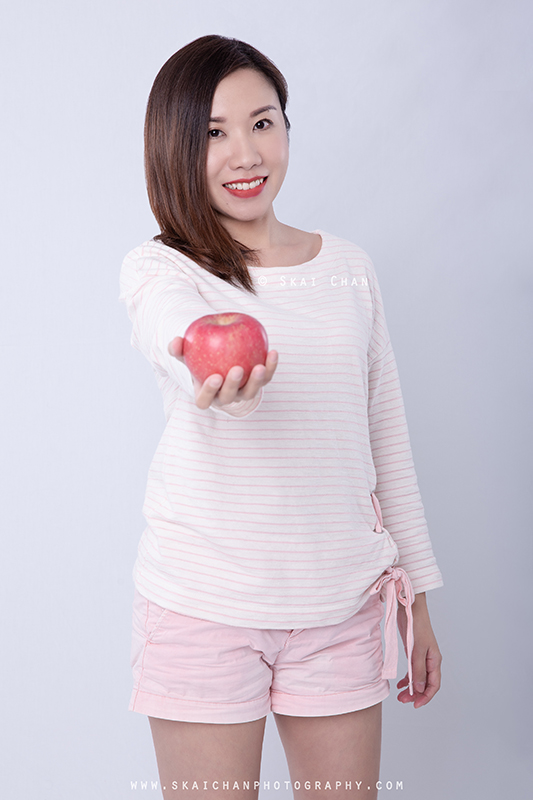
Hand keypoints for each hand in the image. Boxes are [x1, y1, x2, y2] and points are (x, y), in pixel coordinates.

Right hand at [168, 336, 278, 409]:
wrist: (219, 354)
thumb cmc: (199, 355)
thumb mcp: (187, 352)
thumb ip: (178, 349)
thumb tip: (175, 342)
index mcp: (206, 394)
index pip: (205, 400)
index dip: (209, 392)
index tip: (214, 377)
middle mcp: (225, 397)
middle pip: (229, 397)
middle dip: (233, 385)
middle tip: (237, 369)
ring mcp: (243, 392)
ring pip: (251, 392)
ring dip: (256, 381)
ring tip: (259, 366)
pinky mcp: (258, 383)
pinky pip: (266, 377)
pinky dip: (270, 367)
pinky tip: (273, 352)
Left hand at [396, 592, 441, 708]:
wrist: (410, 607)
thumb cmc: (416, 625)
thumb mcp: (416, 650)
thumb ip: (418, 670)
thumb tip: (420, 690)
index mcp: (435, 660)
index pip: (434, 685)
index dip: (426, 697)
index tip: (415, 705)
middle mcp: (430, 660)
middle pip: (426, 684)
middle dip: (416, 695)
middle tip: (402, 700)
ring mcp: (422, 656)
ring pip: (418, 678)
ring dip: (411, 688)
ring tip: (400, 695)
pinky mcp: (413, 651)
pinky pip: (412, 670)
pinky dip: (407, 678)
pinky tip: (400, 683)